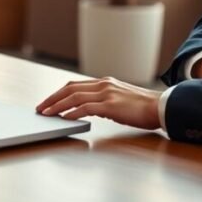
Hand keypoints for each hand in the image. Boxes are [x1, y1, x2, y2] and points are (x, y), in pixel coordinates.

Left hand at [35, 77, 161, 129]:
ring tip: (47, 114)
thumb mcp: (120, 99)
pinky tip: (65, 118)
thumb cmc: (142, 107)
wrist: (161, 106)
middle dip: (52, 98)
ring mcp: (107, 94)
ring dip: (57, 106)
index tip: (47, 102)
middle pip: (69, 89)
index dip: (58, 93)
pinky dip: (73, 113)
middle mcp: (103, 84)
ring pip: (74, 97)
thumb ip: (104, 101)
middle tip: (40, 108)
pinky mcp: (111, 105)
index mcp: (104, 82)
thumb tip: (88, 109)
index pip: (74, 85)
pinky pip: (86, 108)